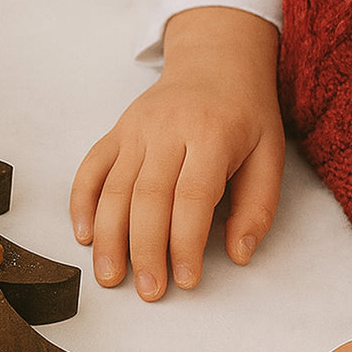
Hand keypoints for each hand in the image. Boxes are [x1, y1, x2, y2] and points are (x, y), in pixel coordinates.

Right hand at [69, 8, 283, 299]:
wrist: (214, 61)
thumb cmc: (245, 114)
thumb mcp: (270, 154)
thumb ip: (258, 206)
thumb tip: (237, 255)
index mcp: (211, 134)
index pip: (192, 196)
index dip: (185, 242)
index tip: (185, 280)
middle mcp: (166, 130)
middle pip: (147, 197)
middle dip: (144, 249)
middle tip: (147, 291)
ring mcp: (134, 130)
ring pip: (113, 188)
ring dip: (108, 237)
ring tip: (109, 276)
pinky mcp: (114, 133)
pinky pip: (89, 169)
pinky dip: (81, 203)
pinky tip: (84, 235)